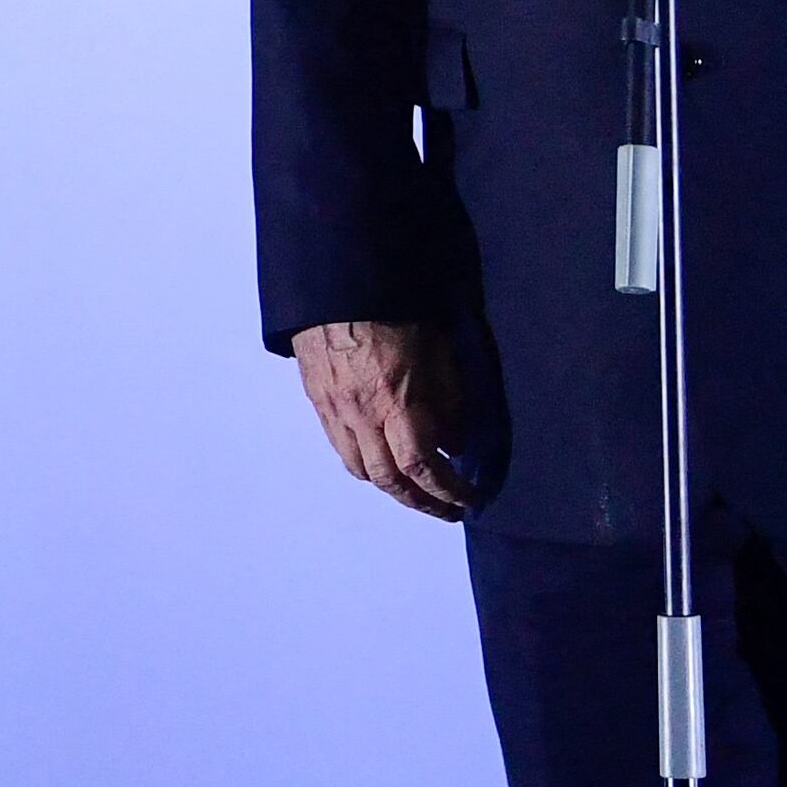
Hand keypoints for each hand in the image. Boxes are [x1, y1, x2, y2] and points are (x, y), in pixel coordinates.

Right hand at [293, 319, 471, 521]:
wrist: (337, 278)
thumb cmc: (396, 305)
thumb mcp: (439, 348)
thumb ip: (449, 400)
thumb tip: (454, 444)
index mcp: (393, 399)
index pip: (421, 466)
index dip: (448, 490)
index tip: (470, 499)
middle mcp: (359, 413)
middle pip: (388, 479)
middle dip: (422, 502)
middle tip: (447, 509)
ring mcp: (332, 408)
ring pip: (360, 469)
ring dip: (391, 487)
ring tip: (415, 488)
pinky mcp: (316, 398)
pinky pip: (339, 446)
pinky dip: (365, 462)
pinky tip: (381, 455)